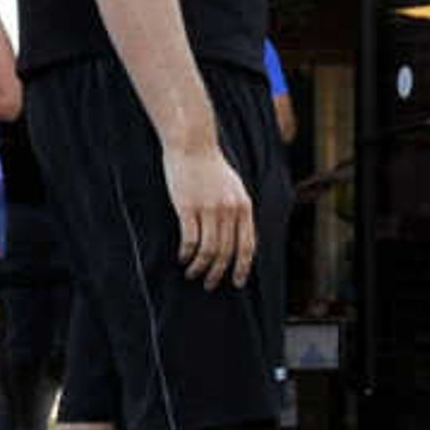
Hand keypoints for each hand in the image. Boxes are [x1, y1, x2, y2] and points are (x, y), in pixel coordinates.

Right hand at [165, 140, 255, 287]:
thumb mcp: (234, 188)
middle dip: (219, 273)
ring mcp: (209, 209)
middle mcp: (230, 210)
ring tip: (193, 274)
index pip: (248, 246)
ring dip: (201, 267)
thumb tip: (238, 240)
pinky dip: (187, 254)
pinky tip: (182, 258)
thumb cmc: (211, 167)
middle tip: (210, 285)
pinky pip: (190, 240)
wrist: (193, 144)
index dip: (242, 267)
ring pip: (208, 250)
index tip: (236, 282)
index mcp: (244, 207)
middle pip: (227, 252)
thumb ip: (238, 211)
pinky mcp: (188, 207)